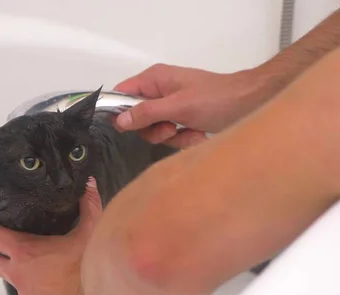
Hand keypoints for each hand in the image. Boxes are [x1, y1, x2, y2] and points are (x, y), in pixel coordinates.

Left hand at [0, 177, 103, 294]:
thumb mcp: (90, 232)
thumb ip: (87, 206)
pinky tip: (57, 290)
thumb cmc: (91, 269)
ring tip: (42, 270)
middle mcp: (19, 275)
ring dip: (22, 275)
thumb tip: (88, 185)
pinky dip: (40, 293)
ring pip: (15, 283)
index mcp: (26, 252)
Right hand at [112, 63, 274, 147]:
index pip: (122, 93)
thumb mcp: (178, 106)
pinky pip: (172, 136)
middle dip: (153, 129)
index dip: (118, 110)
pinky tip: (200, 134)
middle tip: (170, 128)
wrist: (252, 104)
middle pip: (137, 118)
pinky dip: (185, 139)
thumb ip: (147, 113)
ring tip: (190, 130)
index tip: (126, 128)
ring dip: (172, 137)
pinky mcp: (183, 120)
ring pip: (155, 131)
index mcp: (154, 79)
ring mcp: (172, 107)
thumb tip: (119, 120)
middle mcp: (159, 92)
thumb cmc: (215, 100)